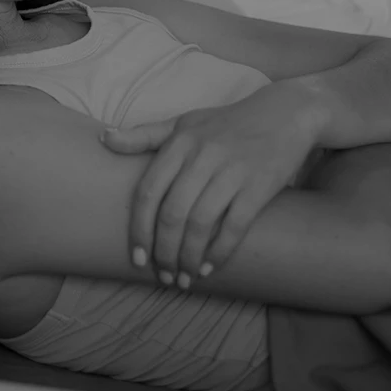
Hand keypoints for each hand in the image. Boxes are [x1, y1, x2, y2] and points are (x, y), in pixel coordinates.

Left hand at [100, 81, 319, 287]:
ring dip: (188, 256)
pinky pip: (234, 225)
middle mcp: (203, 155)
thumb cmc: (227, 123)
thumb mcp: (184, 122)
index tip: (137, 257)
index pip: (149, 191)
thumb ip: (145, 135)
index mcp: (180, 141)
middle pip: (172, 213)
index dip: (140, 229)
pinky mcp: (259, 185)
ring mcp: (232, 170)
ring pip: (200, 223)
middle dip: (163, 250)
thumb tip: (104, 139)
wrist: (285, 113)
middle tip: (162, 274)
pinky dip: (219, 252)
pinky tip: (209, 267)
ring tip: (183, 276)